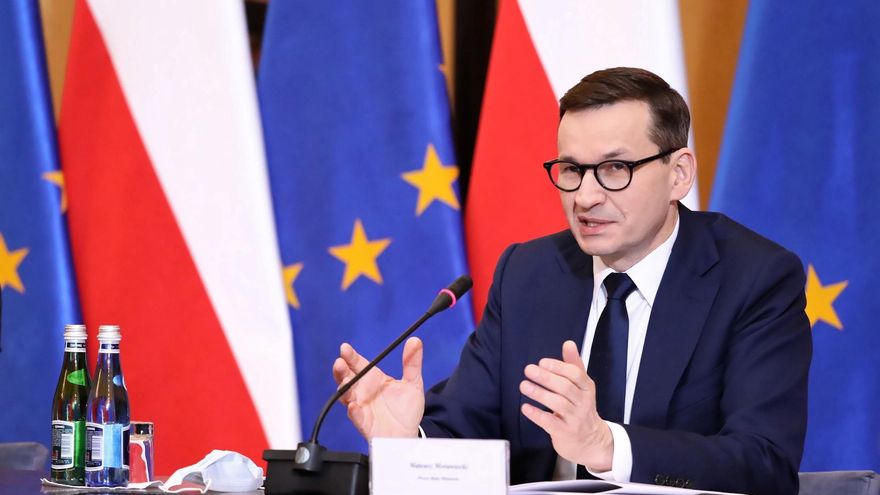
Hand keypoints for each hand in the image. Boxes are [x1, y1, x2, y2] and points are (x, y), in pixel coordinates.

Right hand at [332, 337, 424, 439]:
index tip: (345, 348)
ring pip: (346, 396)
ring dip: (343, 388)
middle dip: (341, 370)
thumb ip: (412, 363)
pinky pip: (356, 417)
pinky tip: (353, 406)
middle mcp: (364, 391)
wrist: (409, 434)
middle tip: (339, 362)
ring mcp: (362, 407)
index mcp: (374, 379)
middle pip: (347, 378)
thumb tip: (415, 341)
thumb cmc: (407, 409)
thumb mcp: (413, 383)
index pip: (359, 364)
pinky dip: (353, 411)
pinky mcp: (364, 423)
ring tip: (344, 382)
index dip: (351, 356)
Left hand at [519, 340, 613, 471]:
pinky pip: (550, 422)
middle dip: (546, 377)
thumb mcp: (582, 386)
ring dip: (539, 393)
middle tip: (529, 370)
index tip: (542, 362)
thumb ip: (573, 365)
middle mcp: (583, 403)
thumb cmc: (582, 408)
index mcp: (587, 388)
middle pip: (565, 388)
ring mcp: (575, 419)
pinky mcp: (565, 433)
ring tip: (523, 385)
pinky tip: (525, 407)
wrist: (592, 441)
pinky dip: (537, 414)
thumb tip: (568, 343)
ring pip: (558, 404)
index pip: (575, 374)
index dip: (559, 367)